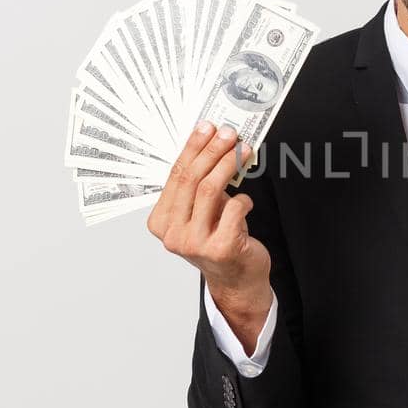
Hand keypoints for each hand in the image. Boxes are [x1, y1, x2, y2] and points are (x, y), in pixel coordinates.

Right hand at [146, 122, 272, 344]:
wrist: (237, 279)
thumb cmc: (219, 240)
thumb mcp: (200, 213)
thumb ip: (199, 187)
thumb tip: (213, 143)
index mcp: (161, 222)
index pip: (175, 176)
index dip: (192, 148)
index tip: (207, 128)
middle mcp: (173, 235)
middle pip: (191, 180)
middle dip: (212, 151)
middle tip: (228, 134)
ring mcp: (195, 243)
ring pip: (210, 190)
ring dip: (229, 165)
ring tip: (243, 151)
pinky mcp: (220, 248)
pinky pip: (234, 208)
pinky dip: (243, 199)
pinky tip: (246, 201)